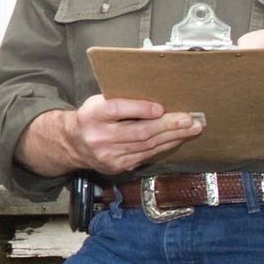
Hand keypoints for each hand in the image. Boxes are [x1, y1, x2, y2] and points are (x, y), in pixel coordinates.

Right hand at [18, 96, 203, 178]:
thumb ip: (121, 100)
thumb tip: (156, 97)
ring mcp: (108, 155)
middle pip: (138, 132)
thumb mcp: (98, 102)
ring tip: (191, 129)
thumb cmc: (91, 117)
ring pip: (146, 146)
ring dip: (172, 137)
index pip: (116, 110)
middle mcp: (99, 137)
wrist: (72, 144)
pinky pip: (145, 156)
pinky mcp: (117, 166)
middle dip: (168, 125)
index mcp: (92, 115)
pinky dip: (163, 147)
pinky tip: (176, 139)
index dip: (139, 109)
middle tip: (189, 119)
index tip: (160, 107)